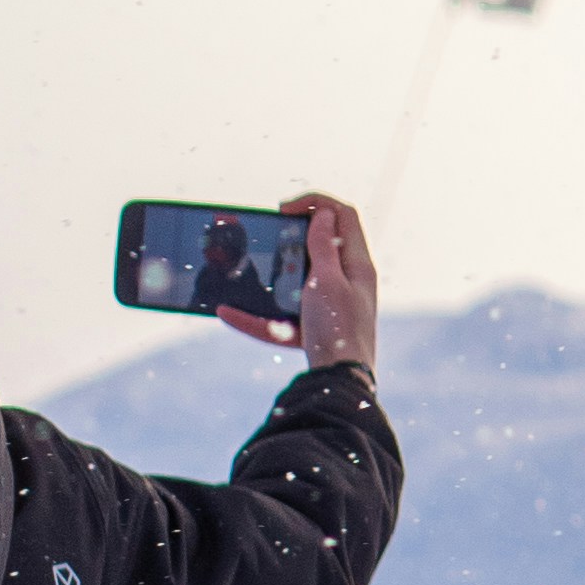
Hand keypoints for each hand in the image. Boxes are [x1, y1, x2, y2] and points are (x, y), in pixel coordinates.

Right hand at [235, 191, 377, 366]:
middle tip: (269, 232)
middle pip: (321, 243)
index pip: (343, 215)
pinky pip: (281, 317)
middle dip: (291, 234)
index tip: (284, 209)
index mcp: (357, 265)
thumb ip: (322, 247)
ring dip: (272, 273)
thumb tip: (323, 214)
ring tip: (250, 268)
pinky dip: (256, 315)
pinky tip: (227, 314)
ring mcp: (329, 306)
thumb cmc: (339, 330)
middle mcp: (346, 282)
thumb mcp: (327, 281)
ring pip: (297, 280)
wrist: (340, 382)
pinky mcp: (313, 328)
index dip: (315, 202)